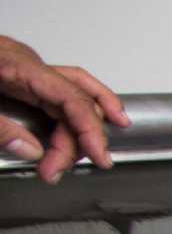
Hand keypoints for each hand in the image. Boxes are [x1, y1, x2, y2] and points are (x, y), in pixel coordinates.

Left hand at [0, 36, 128, 184]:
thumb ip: (1, 127)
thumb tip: (31, 150)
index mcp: (17, 64)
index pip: (71, 97)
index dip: (90, 129)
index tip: (99, 157)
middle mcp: (27, 64)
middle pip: (77, 100)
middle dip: (77, 139)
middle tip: (56, 170)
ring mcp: (26, 69)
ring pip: (75, 96)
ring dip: (81, 130)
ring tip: (76, 159)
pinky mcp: (21, 77)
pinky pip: (59, 96)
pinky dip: (75, 116)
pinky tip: (83, 131)